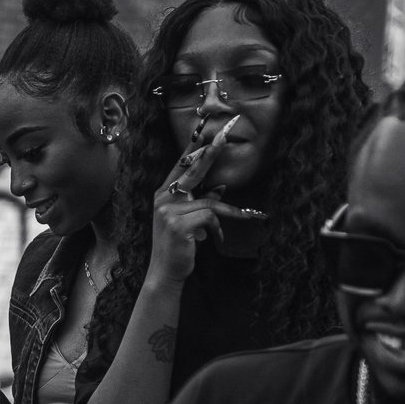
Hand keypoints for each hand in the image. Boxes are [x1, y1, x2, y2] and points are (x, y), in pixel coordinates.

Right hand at [149, 114, 264, 283]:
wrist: (166, 272)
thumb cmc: (180, 246)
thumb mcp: (190, 221)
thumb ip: (201, 203)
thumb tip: (220, 189)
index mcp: (164, 194)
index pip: (180, 166)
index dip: (193, 148)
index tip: (205, 131)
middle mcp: (163, 199)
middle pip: (192, 171)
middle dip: (210, 153)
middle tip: (224, 136)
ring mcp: (168, 211)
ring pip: (209, 202)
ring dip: (228, 213)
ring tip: (242, 219)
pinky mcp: (178, 225)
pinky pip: (210, 217)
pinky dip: (218, 229)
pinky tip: (213, 240)